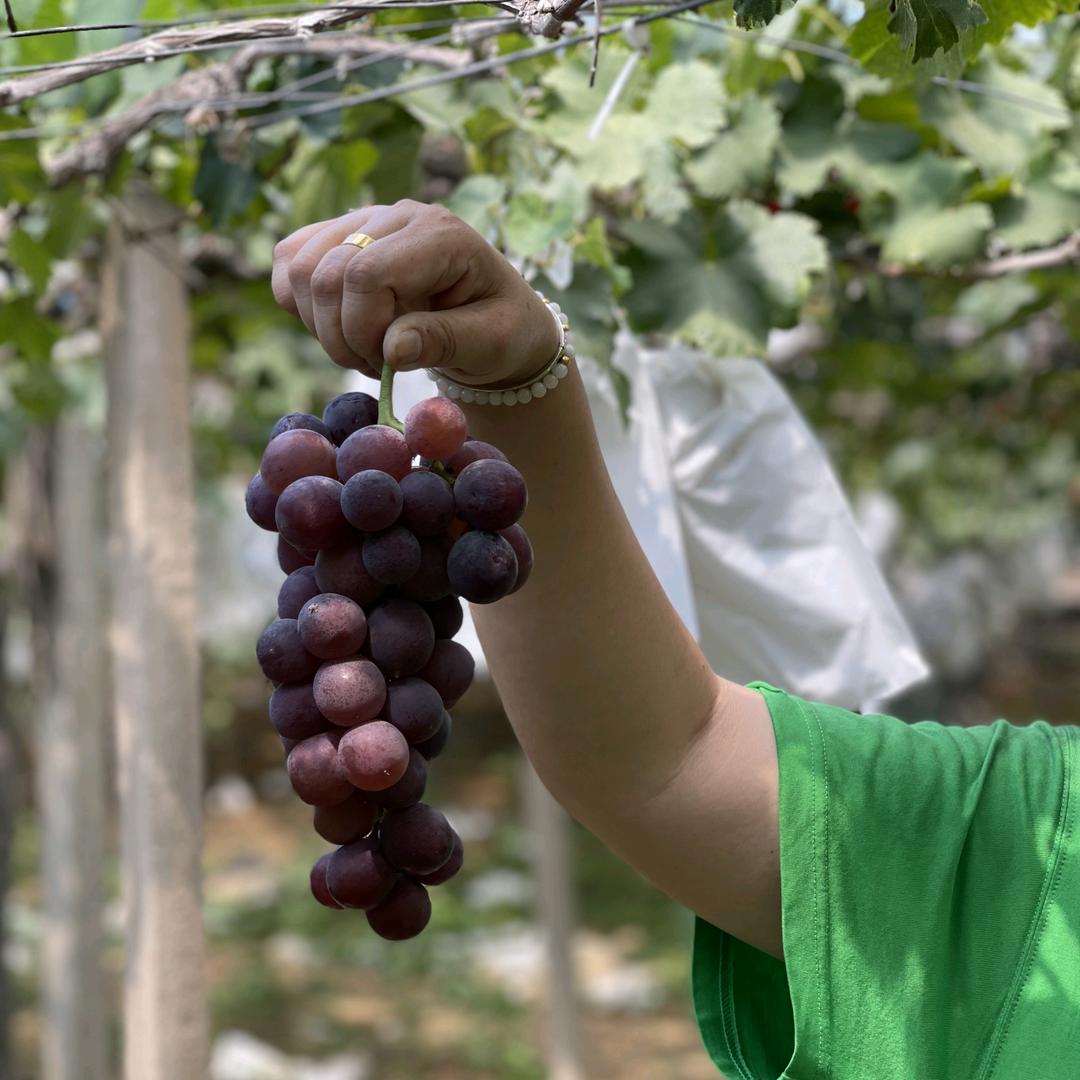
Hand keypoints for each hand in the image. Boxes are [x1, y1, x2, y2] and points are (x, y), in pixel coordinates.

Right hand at [271, 200, 557, 387]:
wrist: (496, 318)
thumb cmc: (502, 330)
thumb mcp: (492, 343)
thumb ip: (445, 341)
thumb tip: (393, 347)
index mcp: (441, 234)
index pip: (367, 272)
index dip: (362, 328)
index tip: (387, 363)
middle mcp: (397, 215)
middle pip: (326, 272)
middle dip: (341, 337)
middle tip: (377, 366)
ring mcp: (362, 221)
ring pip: (300, 268)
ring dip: (321, 326)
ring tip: (366, 350)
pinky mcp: (336, 236)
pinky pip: (290, 264)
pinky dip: (303, 307)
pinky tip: (343, 328)